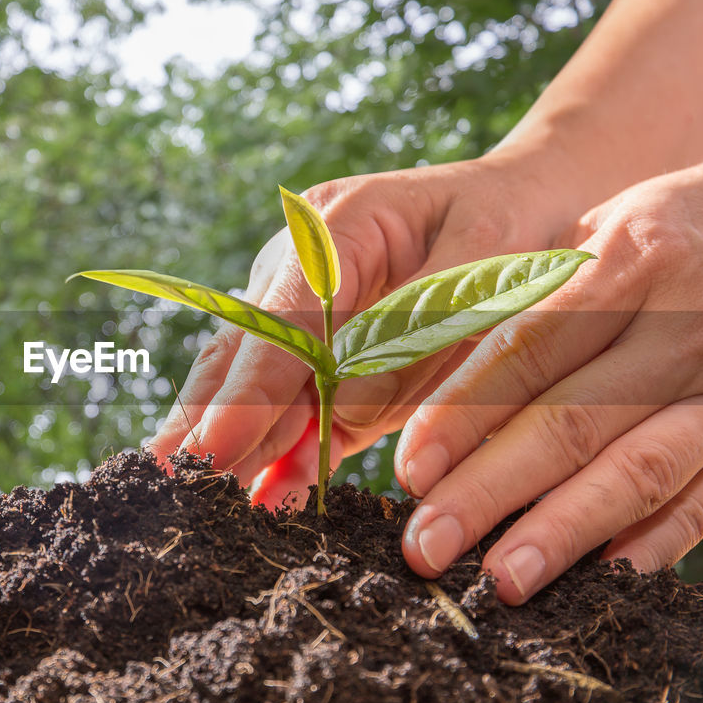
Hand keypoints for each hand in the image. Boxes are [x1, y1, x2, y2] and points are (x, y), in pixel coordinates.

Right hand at [148, 147, 590, 505]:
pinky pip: (296, 403)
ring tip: (194, 501)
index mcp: (337, 228)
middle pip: (245, 352)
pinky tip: (260, 493)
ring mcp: (308, 308)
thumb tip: (342, 418)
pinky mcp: (329, 347)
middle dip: (207, 422)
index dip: (246, 392)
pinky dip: (279, 448)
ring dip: (229, 442)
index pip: (278, 321)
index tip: (214, 449)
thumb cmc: (514, 222)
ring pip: (255, 382)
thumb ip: (412, 338)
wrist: (532, 201)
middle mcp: (303, 267)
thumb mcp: (482, 270)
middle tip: (170, 487)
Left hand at [396, 137, 702, 602]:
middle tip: (425, 545)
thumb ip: (535, 295)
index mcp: (633, 260)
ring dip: (563, 533)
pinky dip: (652, 545)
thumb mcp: (610, 226)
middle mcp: (688, 327)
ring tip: (501, 580)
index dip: (462, 415)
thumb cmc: (694, 222)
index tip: (409, 469)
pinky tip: (598, 579)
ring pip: (637, 472)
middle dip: (488, 492)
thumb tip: (444, 376)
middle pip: (570, 423)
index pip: (528, 350)